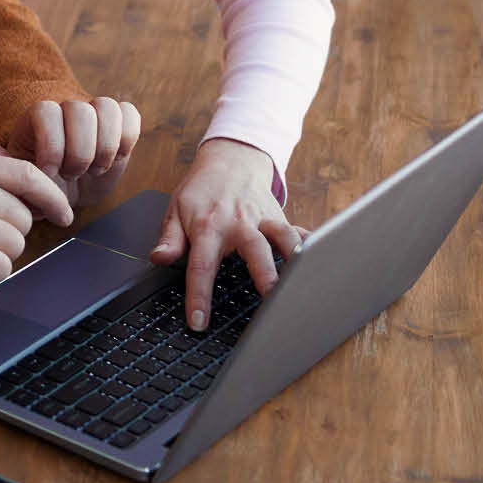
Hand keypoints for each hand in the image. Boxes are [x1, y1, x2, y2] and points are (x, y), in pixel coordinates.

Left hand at [9, 96, 141, 211]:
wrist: (66, 194)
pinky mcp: (119, 124)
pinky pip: (129, 114)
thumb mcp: (19, 183)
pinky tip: (114, 160)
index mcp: (36, 119)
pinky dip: (126, 139)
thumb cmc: (40, 187)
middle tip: (73, 174)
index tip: (50, 172)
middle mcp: (65, 110)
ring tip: (94, 170)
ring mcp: (94, 114)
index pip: (46, 111)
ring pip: (106, 107)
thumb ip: (5, 167)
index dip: (52, 143)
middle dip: (79, 150)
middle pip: (79, 109)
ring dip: (104, 146)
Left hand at [148, 138, 306, 331]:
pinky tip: (323, 262)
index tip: (199, 321)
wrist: (230, 160)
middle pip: (254, 250)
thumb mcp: (176, 210)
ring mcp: (264, 220)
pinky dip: (313, 245)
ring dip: (294, 258)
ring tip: (303, 283)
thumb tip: (159, 259)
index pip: (202, 266)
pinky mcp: (282, 218)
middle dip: (265, 274)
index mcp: (209, 227)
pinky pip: (300, 231)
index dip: (200, 296)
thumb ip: (169, 239)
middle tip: (272, 299)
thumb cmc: (201, 191)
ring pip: (284, 238)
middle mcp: (239, 224)